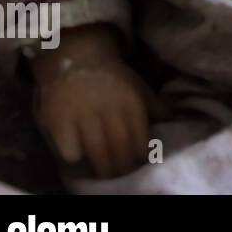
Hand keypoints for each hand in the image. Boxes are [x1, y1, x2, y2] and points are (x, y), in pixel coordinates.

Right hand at [30, 24, 159, 178]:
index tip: (138, 166)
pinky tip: (79, 156)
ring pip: (96, 152)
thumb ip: (155, 106)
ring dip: (102, 168)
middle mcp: (108, 109)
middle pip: (119, 150)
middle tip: (120, 174)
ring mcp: (82, 115)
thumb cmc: (112, 78)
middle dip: (122, 168)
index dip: (139, 158)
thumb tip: (173, 121)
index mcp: (130, 103)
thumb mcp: (138, 87)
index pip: (139, 141)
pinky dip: (75, 157)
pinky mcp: (58, 120)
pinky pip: (70, 149)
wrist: (77, 56)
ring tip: (104, 173)